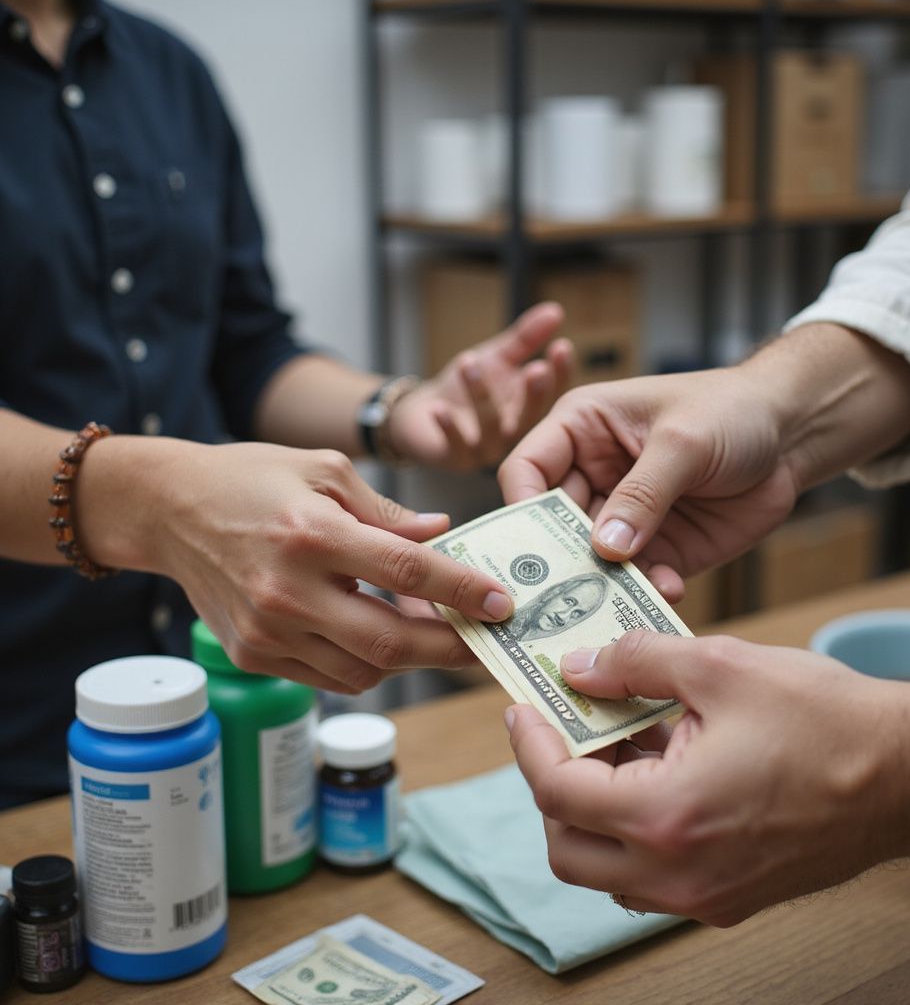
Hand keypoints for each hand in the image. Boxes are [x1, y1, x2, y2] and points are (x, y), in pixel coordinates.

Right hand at [80, 439, 514, 693]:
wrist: (170, 510)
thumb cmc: (253, 479)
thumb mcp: (325, 471)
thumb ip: (387, 513)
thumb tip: (442, 536)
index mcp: (312, 533)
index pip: (405, 570)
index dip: (460, 590)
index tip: (500, 604)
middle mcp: (288, 591)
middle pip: (390, 642)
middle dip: (450, 648)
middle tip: (485, 642)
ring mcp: (267, 632)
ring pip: (364, 671)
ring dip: (410, 659)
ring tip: (434, 633)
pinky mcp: (253, 656)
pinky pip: (330, 678)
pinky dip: (368, 666)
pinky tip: (382, 636)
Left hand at [389, 301, 572, 471]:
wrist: (420, 414)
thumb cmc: (463, 388)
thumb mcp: (496, 357)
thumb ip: (525, 339)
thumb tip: (556, 310)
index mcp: (525, 408)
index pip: (551, 393)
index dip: (559, 372)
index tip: (562, 346)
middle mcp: (510, 433)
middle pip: (529, 417)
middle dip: (534, 394)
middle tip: (537, 369)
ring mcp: (484, 448)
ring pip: (490, 427)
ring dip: (480, 394)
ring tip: (469, 361)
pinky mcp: (455, 458)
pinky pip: (455, 445)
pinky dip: (448, 427)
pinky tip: (440, 408)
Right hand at [498, 370, 798, 601]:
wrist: (793, 434)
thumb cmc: (731, 410)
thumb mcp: (684, 440)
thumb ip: (643, 492)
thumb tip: (605, 548)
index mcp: (580, 430)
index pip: (527, 470)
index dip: (520, 507)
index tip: (528, 547)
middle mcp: (591, 475)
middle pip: (551, 526)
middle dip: (557, 560)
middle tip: (563, 595)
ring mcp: (623, 517)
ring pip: (591, 561)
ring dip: (603, 584)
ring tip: (619, 602)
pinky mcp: (657, 548)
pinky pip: (637, 579)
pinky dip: (647, 591)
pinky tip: (669, 590)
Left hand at [506, 632, 909, 925]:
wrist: (909, 773)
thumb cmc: (825, 719)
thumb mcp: (719, 666)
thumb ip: (635, 664)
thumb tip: (580, 668)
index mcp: (667, 817)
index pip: (557, 792)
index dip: (529, 745)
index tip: (521, 709)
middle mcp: (678, 873)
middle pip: (567, 848)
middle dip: (551, 787)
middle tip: (564, 732)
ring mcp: (705, 894)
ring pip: (607, 868)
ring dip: (593, 810)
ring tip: (617, 744)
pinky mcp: (730, 895)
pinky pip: (653, 874)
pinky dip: (635, 828)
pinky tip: (660, 770)